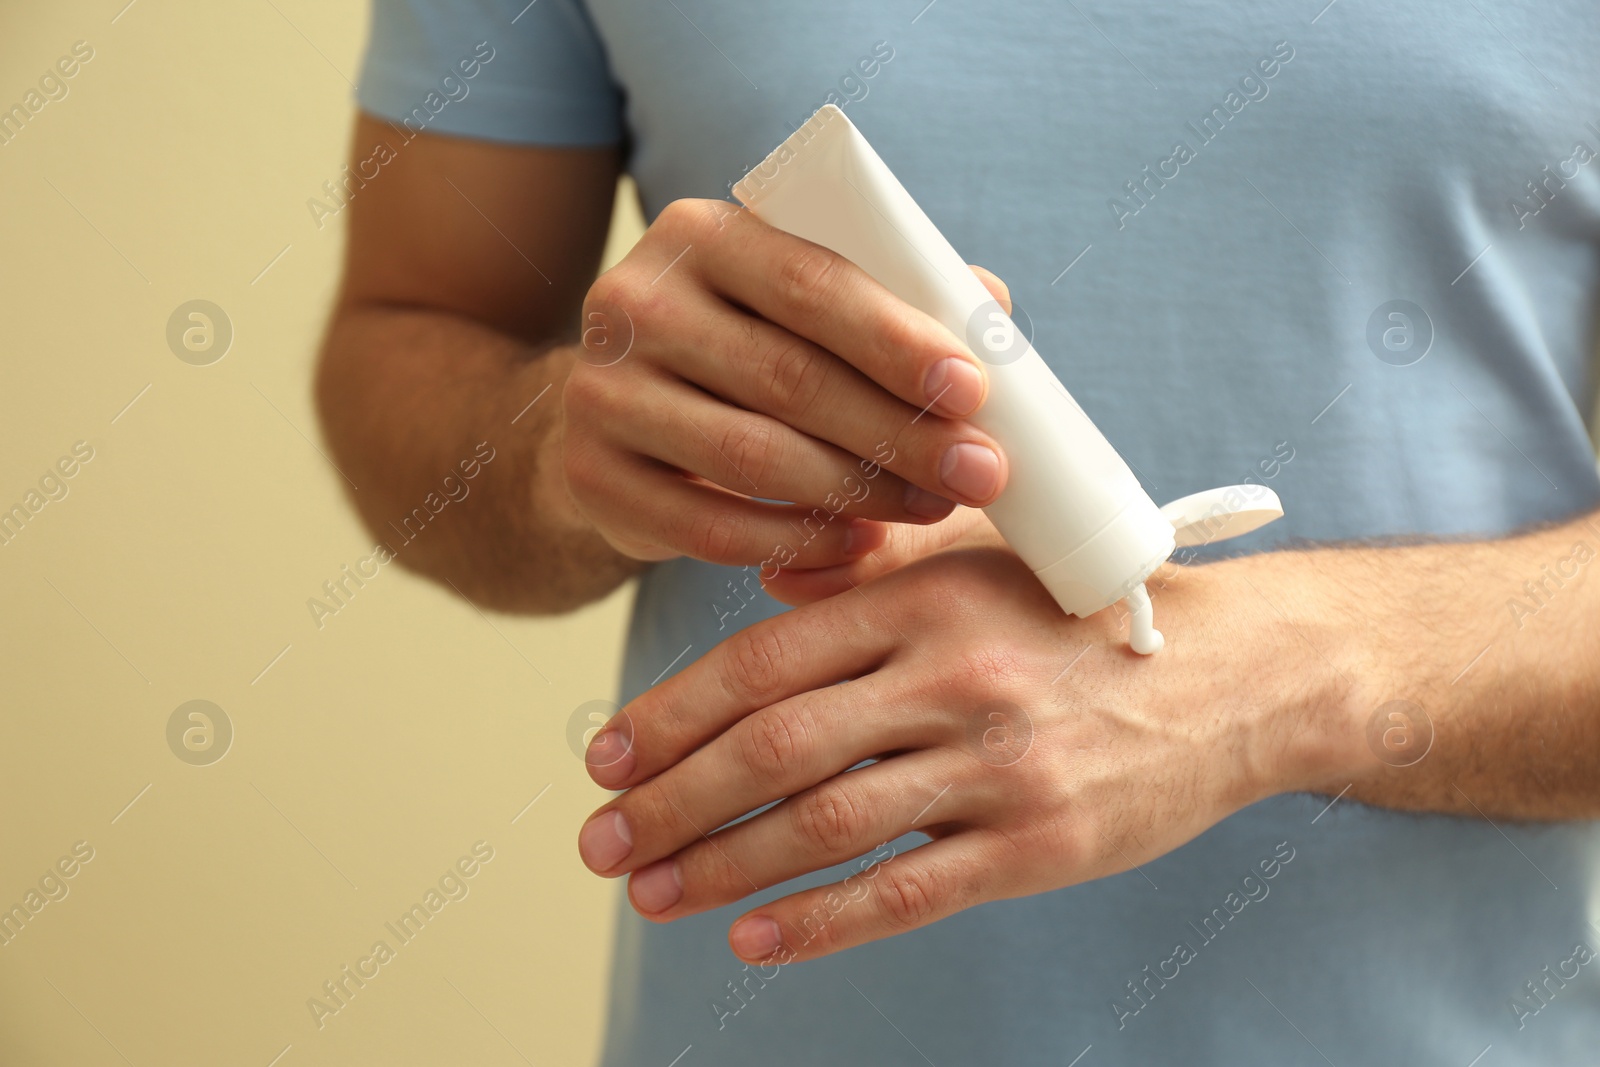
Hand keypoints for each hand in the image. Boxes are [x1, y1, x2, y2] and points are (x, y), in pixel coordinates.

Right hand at [559, 197, 1012, 566]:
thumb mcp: (807, 303)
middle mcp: (634, 301)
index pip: (811, 283)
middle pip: (789, 377)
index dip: (897, 340)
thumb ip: (893, 293)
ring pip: (752, 458)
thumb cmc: (748, 350)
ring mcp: (601, 392)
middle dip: (900, 432)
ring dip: (859, 492)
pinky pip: (708, 527)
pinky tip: (857, 544)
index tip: (974, 390)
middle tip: (981, 472)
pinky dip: (795, 543)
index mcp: (700, 234)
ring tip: (930, 508)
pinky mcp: (592, 475)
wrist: (622, 417)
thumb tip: (989, 308)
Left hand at [577, 543, 1361, 962]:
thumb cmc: (1088, 617)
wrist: (1241, 676)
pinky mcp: (1040, 846)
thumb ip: (871, 574)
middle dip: (671, 799)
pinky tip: (752, 938)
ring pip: (826, 824)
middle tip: (601, 841)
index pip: (764, 661)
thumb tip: (762, 590)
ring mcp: (998, 767)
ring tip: (651, 892)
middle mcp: (953, 679)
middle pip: (775, 746)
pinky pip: (908, 891)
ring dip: (722, 864)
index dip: (672, 713)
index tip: (606, 757)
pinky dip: (819, 922)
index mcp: (925, 602)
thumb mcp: (981, 566)